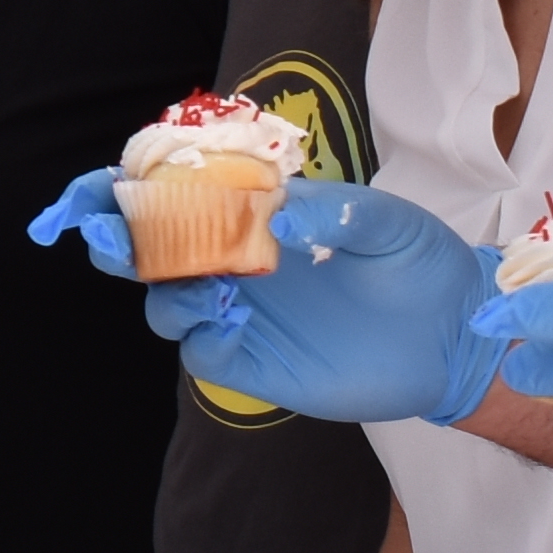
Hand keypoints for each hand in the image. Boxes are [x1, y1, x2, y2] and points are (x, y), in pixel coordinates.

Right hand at [107, 181, 501, 426]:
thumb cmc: (417, 262)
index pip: (173, 201)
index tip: (97, 186)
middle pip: (148, 255)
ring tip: (202, 281)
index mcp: (252, 217)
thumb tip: (277, 217)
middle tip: (107, 234)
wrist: (456, 332)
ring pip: (166, 306)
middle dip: (115, 241)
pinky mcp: (257, 366)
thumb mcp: (384, 219)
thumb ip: (333, 210)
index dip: (124, 193)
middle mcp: (235, 266)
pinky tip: (229, 314)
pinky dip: (201, 334)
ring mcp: (243, 317)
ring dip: (164, 288)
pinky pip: (204, 354)